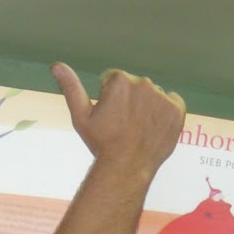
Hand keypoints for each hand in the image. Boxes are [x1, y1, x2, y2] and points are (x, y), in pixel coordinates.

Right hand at [53, 63, 184, 173]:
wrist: (126, 168)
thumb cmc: (101, 144)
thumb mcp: (81, 116)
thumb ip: (71, 87)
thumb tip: (56, 65)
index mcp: (120, 80)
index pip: (115, 81)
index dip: (110, 100)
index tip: (110, 118)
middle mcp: (143, 83)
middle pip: (135, 87)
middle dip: (130, 101)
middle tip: (124, 126)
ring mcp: (162, 97)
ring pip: (153, 96)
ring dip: (147, 107)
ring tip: (139, 130)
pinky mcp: (177, 110)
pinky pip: (172, 103)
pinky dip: (165, 113)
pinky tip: (154, 128)